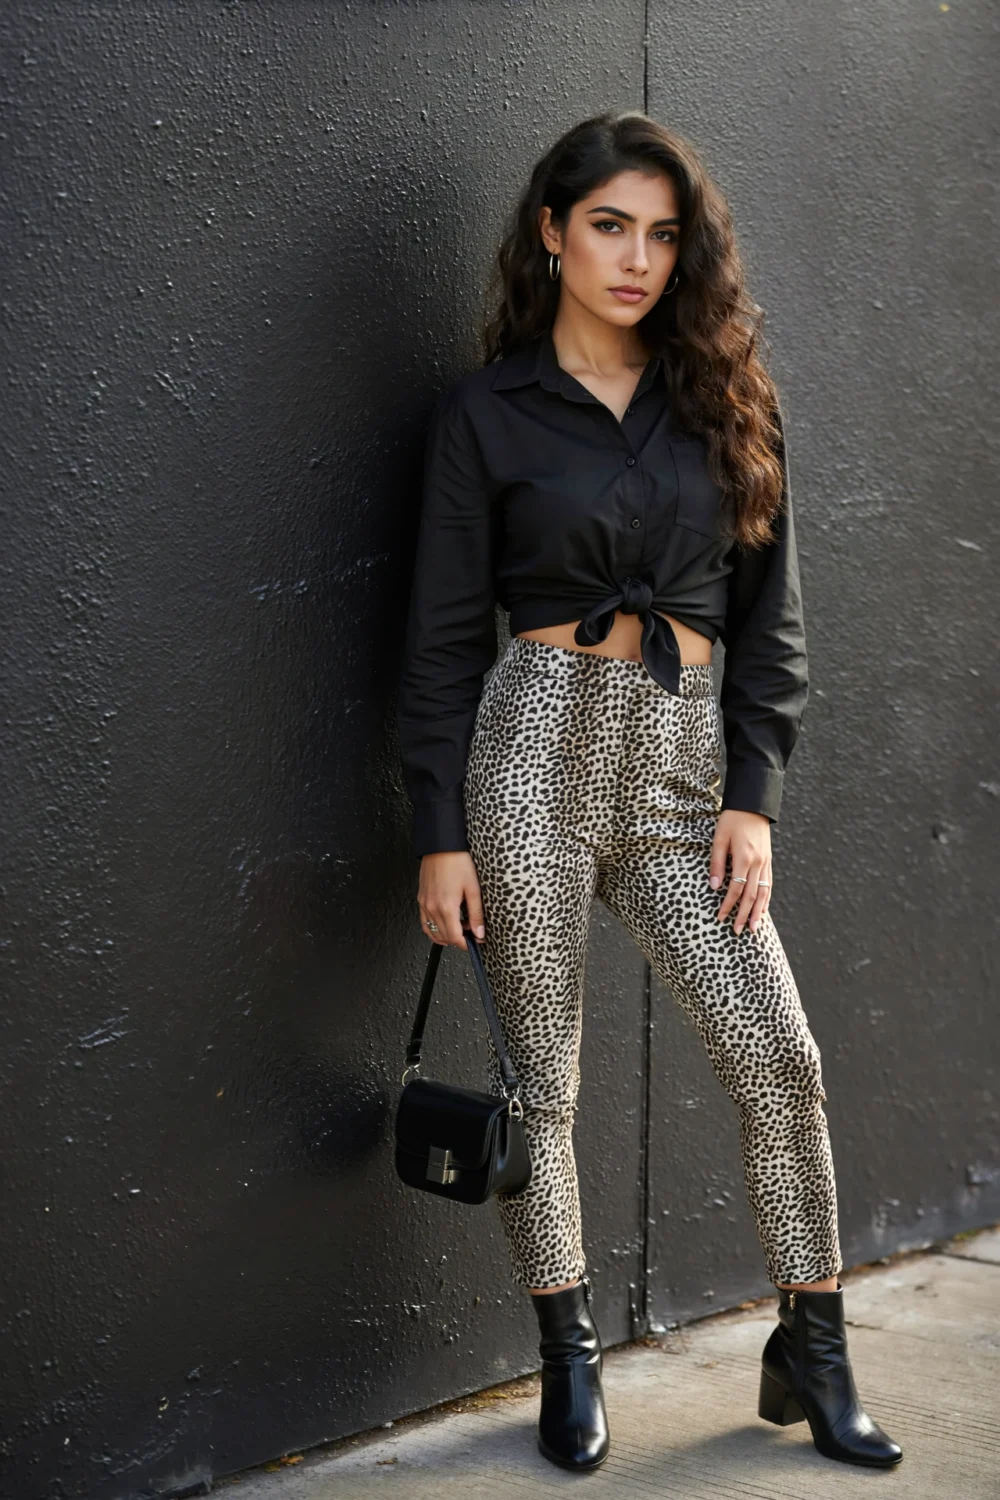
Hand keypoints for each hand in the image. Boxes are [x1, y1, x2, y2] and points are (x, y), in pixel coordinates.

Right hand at [417, 851, 485, 949]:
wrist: (441, 846)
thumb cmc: (458, 862)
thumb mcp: (473, 888)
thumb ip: (476, 914)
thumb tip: (479, 933)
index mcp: (446, 907)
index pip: (454, 938)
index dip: (466, 945)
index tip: (475, 943)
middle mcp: (432, 908)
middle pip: (444, 937)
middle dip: (458, 940)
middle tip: (471, 933)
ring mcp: (424, 904)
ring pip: (432, 932)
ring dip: (446, 935)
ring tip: (460, 929)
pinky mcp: (421, 899)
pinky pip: (424, 922)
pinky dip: (434, 928)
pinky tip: (444, 924)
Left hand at [709, 809, 771, 934]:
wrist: (753, 805)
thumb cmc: (732, 820)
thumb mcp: (719, 839)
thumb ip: (717, 863)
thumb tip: (713, 886)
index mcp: (745, 858)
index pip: (735, 889)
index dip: (727, 905)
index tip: (720, 917)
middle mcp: (758, 863)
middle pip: (751, 896)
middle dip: (744, 915)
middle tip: (737, 932)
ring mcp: (766, 863)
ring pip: (763, 893)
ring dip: (758, 912)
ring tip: (754, 929)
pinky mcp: (769, 861)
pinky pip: (769, 885)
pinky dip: (766, 900)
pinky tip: (763, 909)